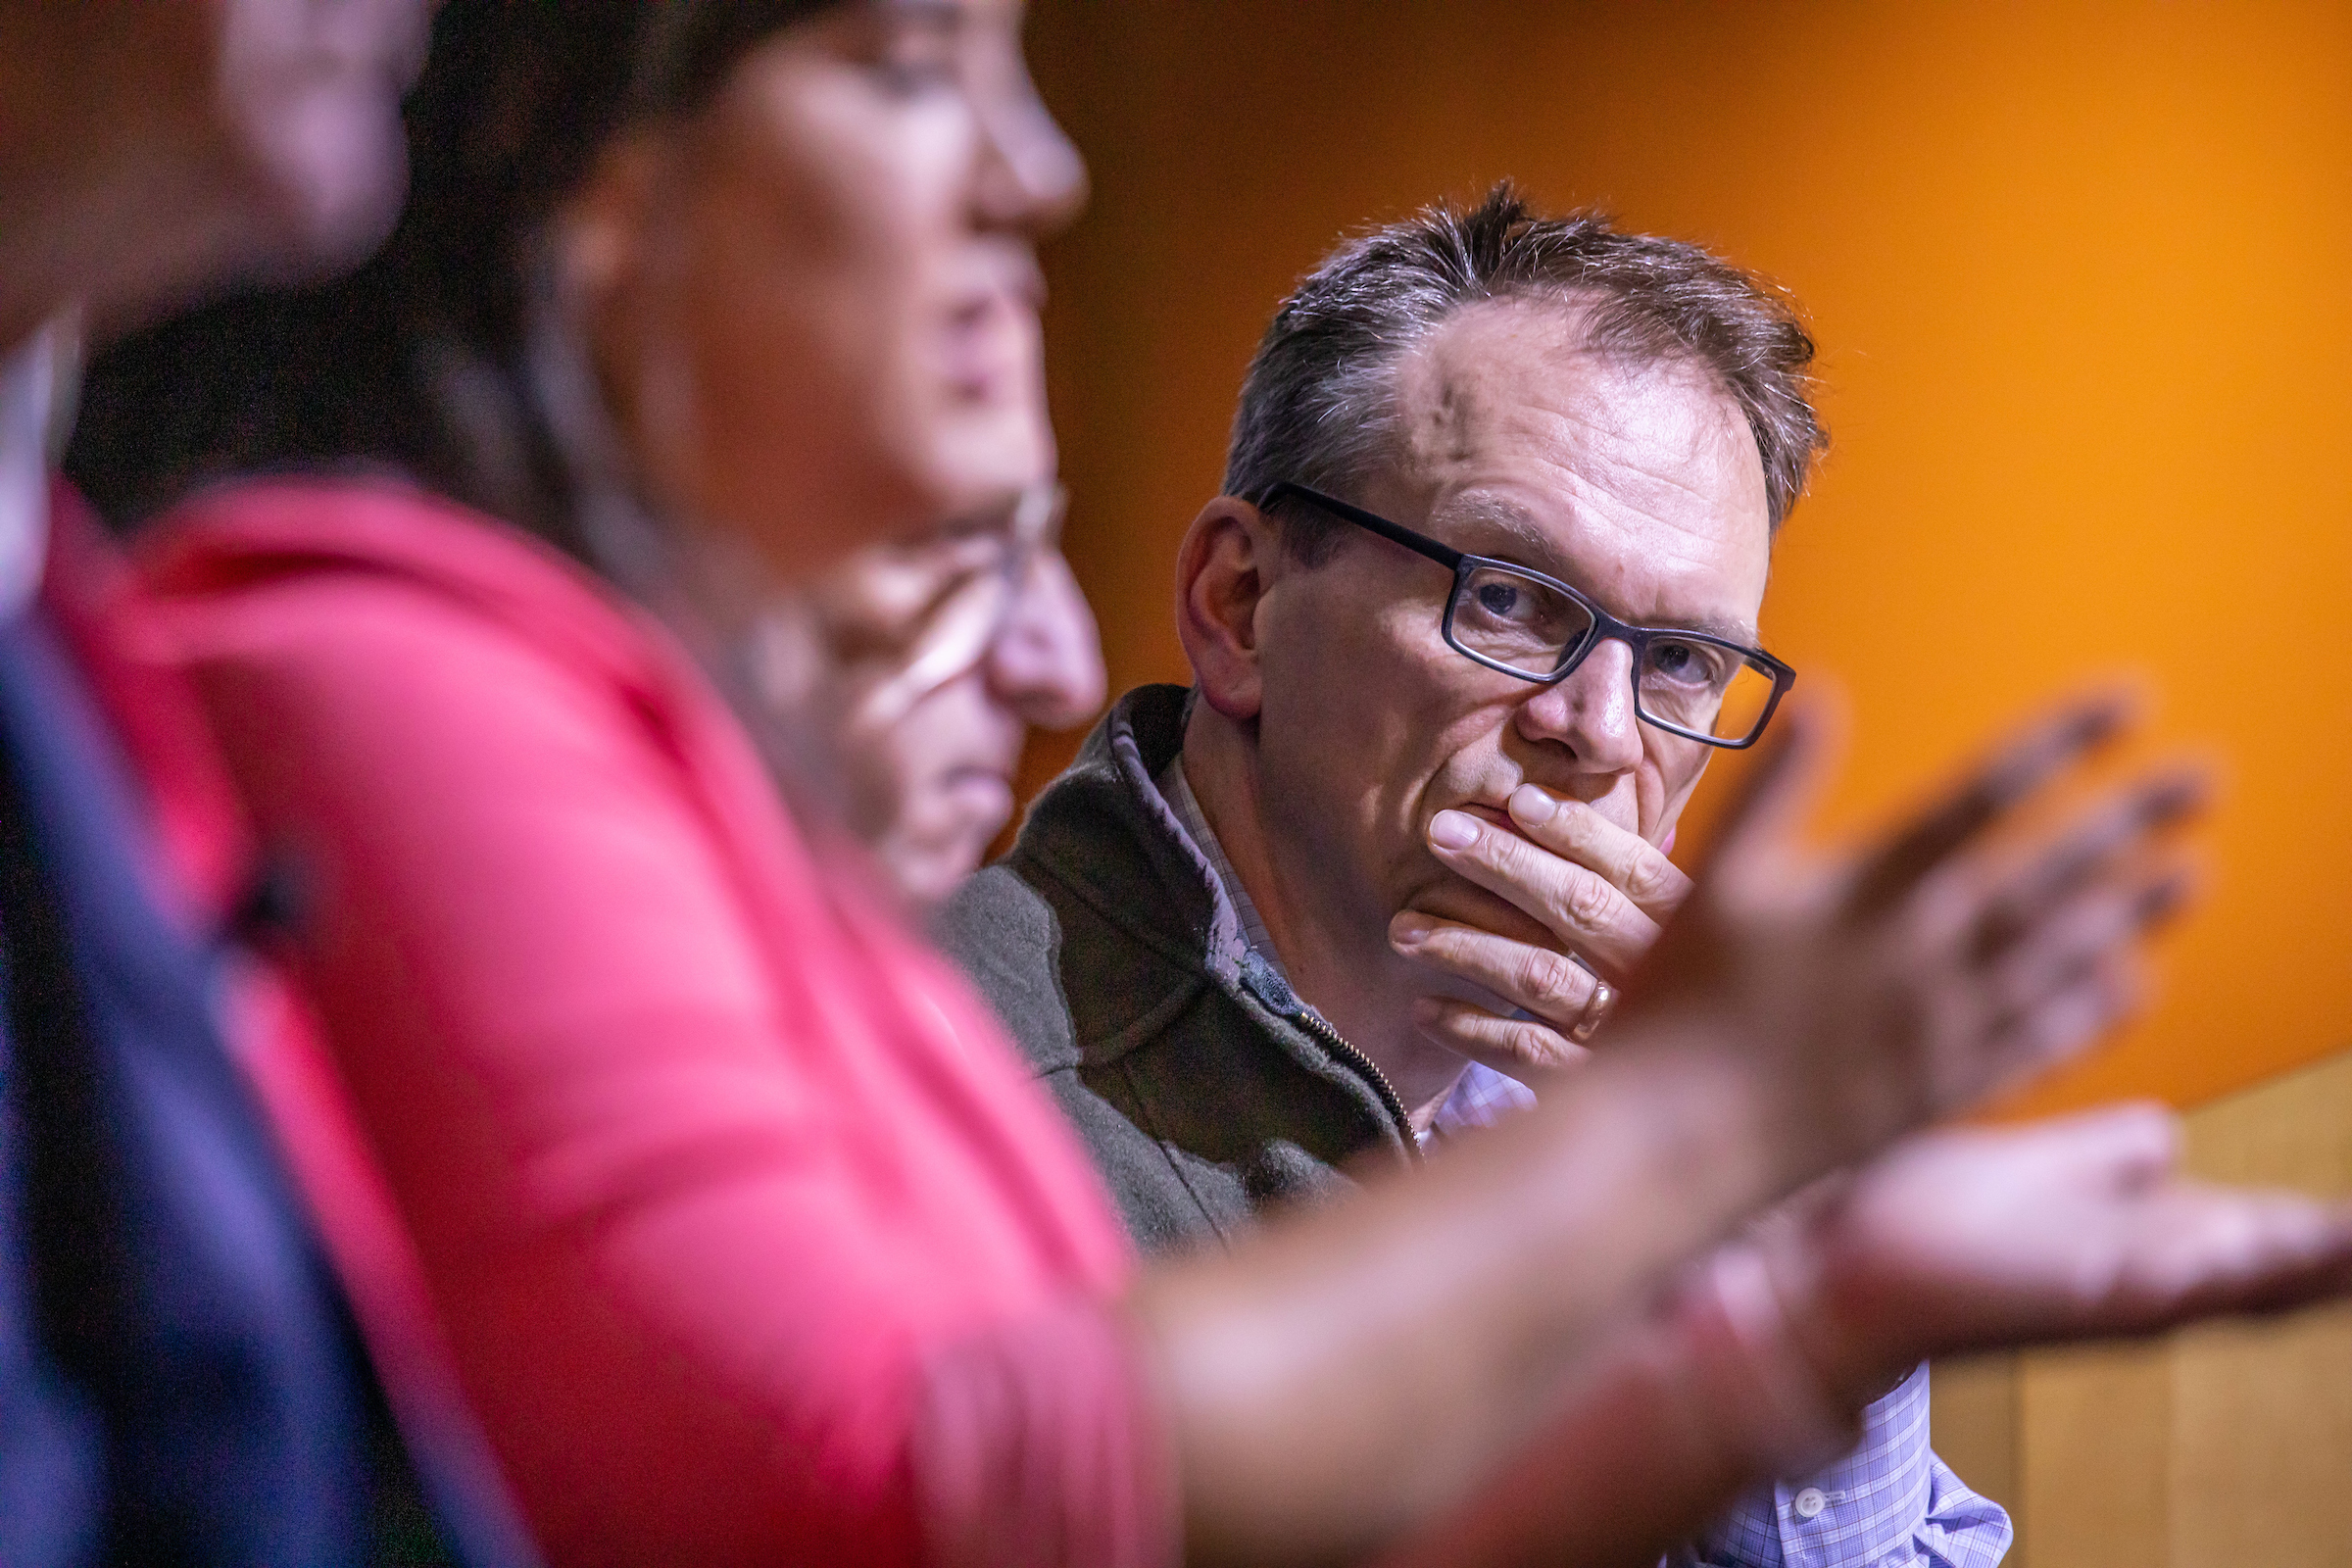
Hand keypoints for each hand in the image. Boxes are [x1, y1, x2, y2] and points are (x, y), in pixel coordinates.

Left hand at [1393, 789, 1690, 1076]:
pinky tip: (1423, 1009)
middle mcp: (1664, 977)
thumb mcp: (1671, 941)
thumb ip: (1622, 889)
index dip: (1579, 831)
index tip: (1518, 800)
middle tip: (1440, 833)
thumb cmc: (1667, 1004)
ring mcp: (1628, 1034)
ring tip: (1403, 929)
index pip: (1634, 870)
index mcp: (1691, 930)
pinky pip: (1522, 1051)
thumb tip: (1541, 810)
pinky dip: (1469, 1027)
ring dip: (1464, 945)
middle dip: (1505, 863)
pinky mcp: (1588, 1083)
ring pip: (1540, 976)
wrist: (1688, 1123)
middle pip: (1581, 907)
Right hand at [1620, 687, 2202, 1173]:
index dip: (2060, 745)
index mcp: (1860, 892)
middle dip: (2127, 819)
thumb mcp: (1714, 875)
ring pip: (2055, 958)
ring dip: (2130, 911)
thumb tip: (1820, 695)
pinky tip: (2129, 985)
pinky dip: (2086, 1013)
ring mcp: (1935, 1029)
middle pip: (2043, 874)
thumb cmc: (1678, 998)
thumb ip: (1774, 786)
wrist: (1673, 1135)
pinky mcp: (1936, 1091)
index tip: (2130, 701)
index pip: (1980, 799)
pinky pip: (2032, 1046)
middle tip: (2204, 778)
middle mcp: (1916, 956)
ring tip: (2192, 873)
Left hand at [1757, 1106, 2351, 1409]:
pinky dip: (2229, 1275)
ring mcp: (2118, 1288)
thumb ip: (2113, 1156)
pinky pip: (2173, 1287)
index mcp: (2146, 1235)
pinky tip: (2276, 1248)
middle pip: (2280, 1268)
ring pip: (2247, 1282)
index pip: (2273, 1232)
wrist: (1841, 1261)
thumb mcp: (2051, 1170)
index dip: (2334, 1230)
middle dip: (2339, 1252)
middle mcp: (2146, 1270)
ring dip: (2314, 1264)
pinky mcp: (2078, 1293)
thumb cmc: (1931, 1217)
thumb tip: (2166, 1133)